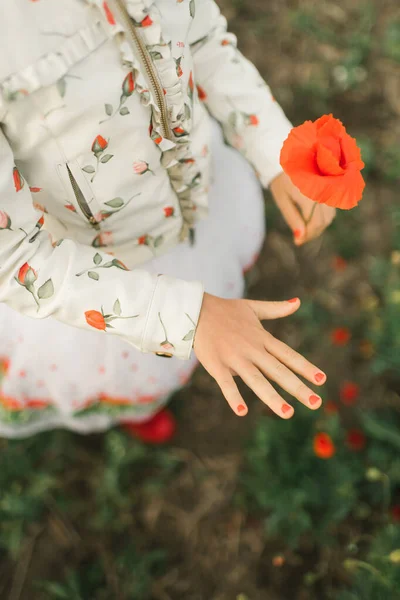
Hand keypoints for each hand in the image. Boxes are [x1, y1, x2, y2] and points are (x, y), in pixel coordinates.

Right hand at [193, 293, 325, 417]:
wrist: (195, 309)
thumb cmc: (225, 310)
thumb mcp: (253, 308)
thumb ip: (276, 309)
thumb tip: (298, 302)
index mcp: (262, 338)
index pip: (288, 355)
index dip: (305, 367)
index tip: (322, 380)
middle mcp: (252, 349)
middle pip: (278, 371)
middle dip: (298, 388)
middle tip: (316, 403)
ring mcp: (234, 358)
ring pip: (257, 380)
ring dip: (272, 397)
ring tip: (288, 413)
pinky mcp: (216, 365)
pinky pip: (226, 383)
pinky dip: (233, 397)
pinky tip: (242, 412)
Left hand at [270, 172, 335, 245]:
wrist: (289, 158)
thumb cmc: (281, 179)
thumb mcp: (282, 199)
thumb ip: (292, 218)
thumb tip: (300, 238)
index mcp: (310, 194)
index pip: (316, 223)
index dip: (308, 235)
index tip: (297, 242)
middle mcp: (323, 192)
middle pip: (324, 222)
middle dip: (312, 233)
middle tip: (299, 238)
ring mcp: (329, 191)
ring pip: (329, 217)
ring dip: (318, 226)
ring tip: (303, 228)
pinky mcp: (331, 190)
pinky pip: (330, 209)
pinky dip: (321, 217)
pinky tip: (309, 218)